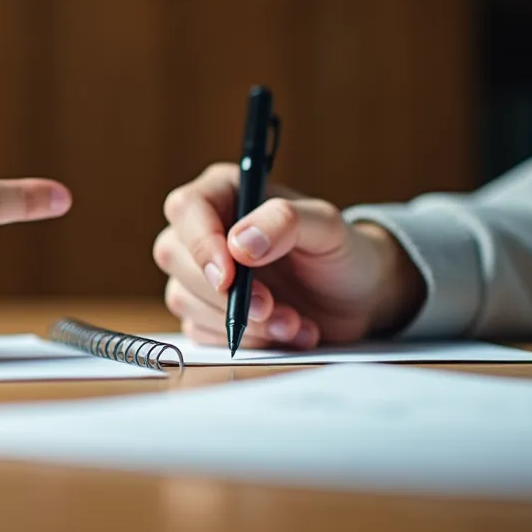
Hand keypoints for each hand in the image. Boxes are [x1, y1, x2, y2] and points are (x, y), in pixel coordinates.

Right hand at [151, 163, 424, 349]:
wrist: (357, 297)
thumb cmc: (340, 251)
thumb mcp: (327, 227)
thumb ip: (285, 222)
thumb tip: (239, 242)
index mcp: (226, 192)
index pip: (187, 208)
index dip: (200, 243)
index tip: (228, 277)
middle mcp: (206, 229)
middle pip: (174, 255)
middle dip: (223, 291)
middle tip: (271, 307)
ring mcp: (201, 273)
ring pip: (183, 297)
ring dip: (239, 320)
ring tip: (293, 322)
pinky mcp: (207, 312)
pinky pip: (201, 330)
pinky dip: (245, 339)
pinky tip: (285, 332)